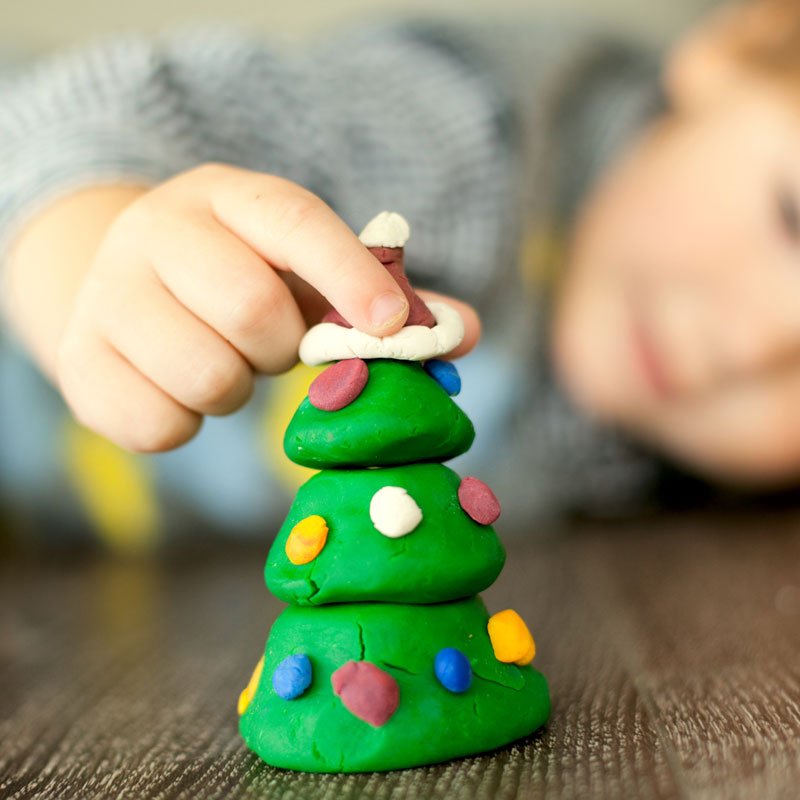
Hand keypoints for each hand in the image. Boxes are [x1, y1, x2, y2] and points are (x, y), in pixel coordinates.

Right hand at [54, 164, 479, 451]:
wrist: (122, 287)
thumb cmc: (236, 279)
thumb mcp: (302, 273)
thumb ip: (380, 302)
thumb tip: (461, 332)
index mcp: (228, 198)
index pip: (295, 221)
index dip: (347, 272)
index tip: (389, 322)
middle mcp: (158, 232)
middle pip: (252, 308)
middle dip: (281, 347)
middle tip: (272, 345)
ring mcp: (108, 296)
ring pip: (207, 375)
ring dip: (235, 387)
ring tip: (224, 363)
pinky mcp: (80, 363)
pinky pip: (159, 425)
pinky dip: (188, 423)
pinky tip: (180, 390)